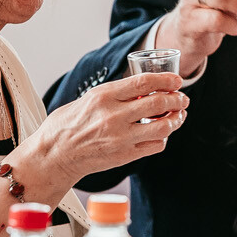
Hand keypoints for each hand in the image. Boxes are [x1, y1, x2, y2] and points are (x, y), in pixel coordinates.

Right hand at [19, 73, 186, 200]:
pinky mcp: (124, 156)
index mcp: (102, 97)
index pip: (143, 83)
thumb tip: (137, 88)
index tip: (176, 80)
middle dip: (177, 99)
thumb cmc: (66, 126)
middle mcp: (113, 117)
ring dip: (176, 119)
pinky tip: (163, 133)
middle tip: (182, 98)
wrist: (54, 156)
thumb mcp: (86, 100)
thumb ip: (112, 95)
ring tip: (179, 115)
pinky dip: (163, 138)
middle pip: (158, 103)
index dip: (166, 79)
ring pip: (162, 126)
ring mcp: (120, 138)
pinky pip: (154, 146)